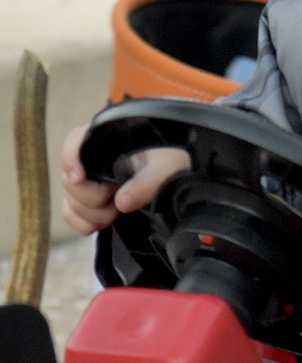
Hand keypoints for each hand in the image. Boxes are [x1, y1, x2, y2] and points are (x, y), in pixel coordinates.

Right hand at [61, 125, 188, 235]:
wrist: (172, 180)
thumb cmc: (167, 163)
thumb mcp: (167, 167)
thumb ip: (147, 182)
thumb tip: (122, 201)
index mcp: (107, 139)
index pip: (74, 142)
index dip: (70, 159)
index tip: (79, 178)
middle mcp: (91, 159)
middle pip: (70, 182)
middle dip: (94, 198)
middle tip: (118, 197)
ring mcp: (86, 182)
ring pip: (71, 202)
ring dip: (95, 214)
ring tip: (119, 210)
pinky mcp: (85, 202)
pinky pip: (69, 215)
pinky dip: (85, 223)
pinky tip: (105, 222)